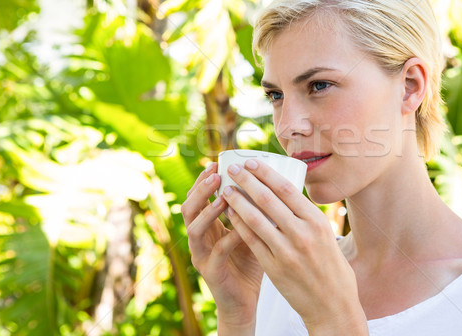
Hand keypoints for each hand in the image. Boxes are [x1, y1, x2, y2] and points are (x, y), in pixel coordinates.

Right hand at [181, 162, 262, 329]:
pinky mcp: (210, 272)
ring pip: (195, 229)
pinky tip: (242, 228)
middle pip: (188, 208)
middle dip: (201, 189)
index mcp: (207, 225)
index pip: (198, 197)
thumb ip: (255, 209)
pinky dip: (230, 238)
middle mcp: (199, 238)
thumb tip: (273, 180)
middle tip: (216, 174)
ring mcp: (201, 255)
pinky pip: (217, 252)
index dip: (204, 180)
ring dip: (209, 211)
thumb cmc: (251, 261)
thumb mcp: (252, 230)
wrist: (246, 299)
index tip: (217, 162)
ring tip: (224, 196)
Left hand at [222, 159, 367, 333]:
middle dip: (247, 180)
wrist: (333, 305)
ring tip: (226, 189)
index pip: (286, 189)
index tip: (250, 162)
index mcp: (316, 221)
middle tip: (232, 169)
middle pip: (267, 199)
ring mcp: (287, 251)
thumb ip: (306, 217)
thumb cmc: (331, 266)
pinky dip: (239, 225)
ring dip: (237, 201)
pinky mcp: (274, 268)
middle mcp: (302, 233)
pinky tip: (230, 214)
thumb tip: (285, 193)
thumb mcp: (325, 235)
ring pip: (255, 219)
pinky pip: (252, 241)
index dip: (265, 173)